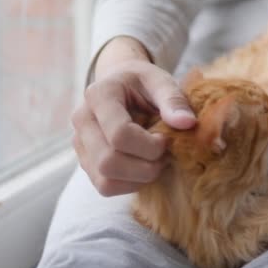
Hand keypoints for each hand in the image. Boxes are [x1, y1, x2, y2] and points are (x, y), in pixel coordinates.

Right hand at [72, 36, 195, 195]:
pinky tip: (144, 168)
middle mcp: (82, 120)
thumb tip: (188, 123)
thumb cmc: (143, 83)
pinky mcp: (85, 160)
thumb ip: (174, 100)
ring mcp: (80, 143)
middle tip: (164, 156)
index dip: (149, 146)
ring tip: (155, 162)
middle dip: (145, 167)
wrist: (122, 83)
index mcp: (99, 95)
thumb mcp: (161, 81)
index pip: (119, 134)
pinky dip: (130, 185)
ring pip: (105, 181)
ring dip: (138, 179)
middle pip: (108, 162)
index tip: (166, 140)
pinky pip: (105, 187)